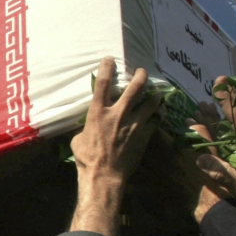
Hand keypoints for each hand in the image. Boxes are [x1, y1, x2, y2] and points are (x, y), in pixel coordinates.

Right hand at [70, 57, 160, 235]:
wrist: (104, 176)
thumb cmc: (87, 159)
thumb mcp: (77, 140)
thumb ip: (85, 127)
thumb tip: (85, 126)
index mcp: (97, 113)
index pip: (102, 83)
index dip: (107, 67)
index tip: (110, 59)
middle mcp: (117, 113)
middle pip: (136, 86)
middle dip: (141, 75)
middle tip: (142, 72)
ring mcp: (134, 123)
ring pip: (151, 101)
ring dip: (154, 95)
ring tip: (155, 93)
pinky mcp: (144, 134)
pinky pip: (156, 120)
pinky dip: (157, 115)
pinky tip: (157, 114)